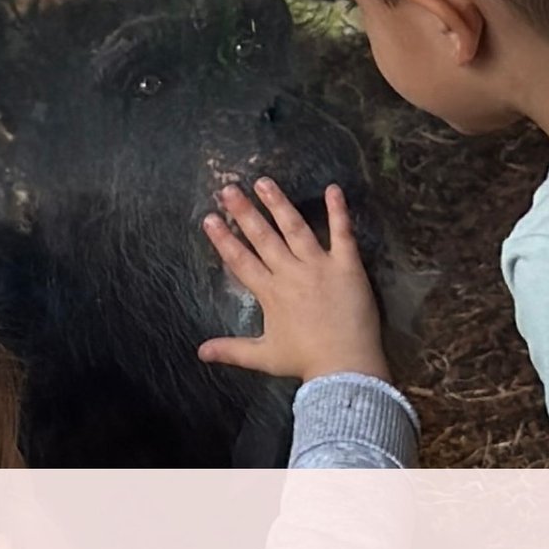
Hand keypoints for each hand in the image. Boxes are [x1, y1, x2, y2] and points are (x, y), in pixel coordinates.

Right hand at [198, 179, 388, 383]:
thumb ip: (231, 350)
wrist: (344, 366)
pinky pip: (342, 233)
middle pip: (263, 237)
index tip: (209, 219)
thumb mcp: (264, 356)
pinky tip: (332, 188)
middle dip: (244, 212)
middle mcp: (290, 273)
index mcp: (270, 293)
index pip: (241, 260)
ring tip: (264, 182)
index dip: (223, 239)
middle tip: (228, 189)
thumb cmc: (305, 361)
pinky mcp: (347, 266)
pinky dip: (338, 210)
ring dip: (278, 203)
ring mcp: (319, 266)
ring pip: (294, 228)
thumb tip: (200, 352)